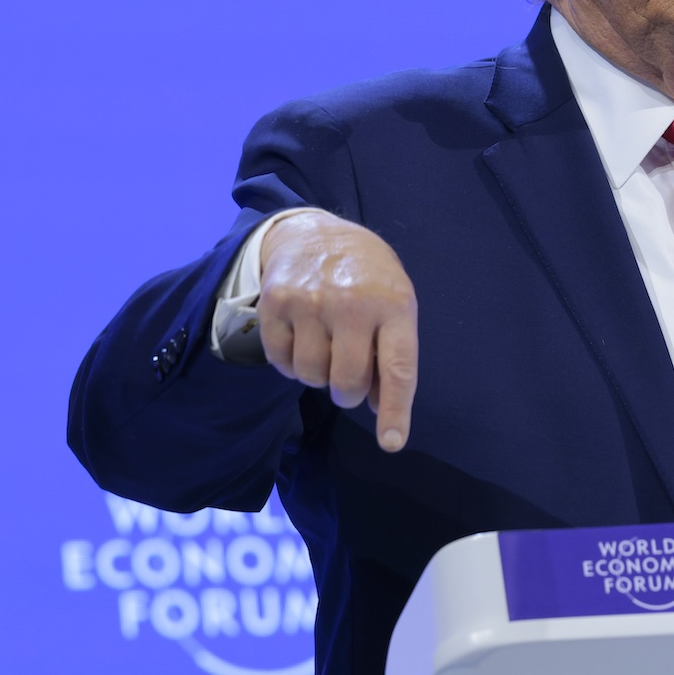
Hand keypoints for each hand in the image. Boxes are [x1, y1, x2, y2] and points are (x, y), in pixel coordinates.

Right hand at [257, 211, 416, 451]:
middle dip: (346, 393)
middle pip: (346, 382)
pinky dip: (291, 364)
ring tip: (325, 350)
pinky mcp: (275, 303)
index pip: (398, 368)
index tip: (391, 442)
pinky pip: (281, 362)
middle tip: (347, 377)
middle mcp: (352, 303)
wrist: (314, 231)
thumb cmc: (366, 276)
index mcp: (393, 305)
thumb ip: (391, 352)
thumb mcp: (394, 302)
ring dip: (317, 377)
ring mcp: (310, 302)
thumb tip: (376, 407)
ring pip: (311, 377)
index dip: (395, 410)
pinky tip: (301, 340)